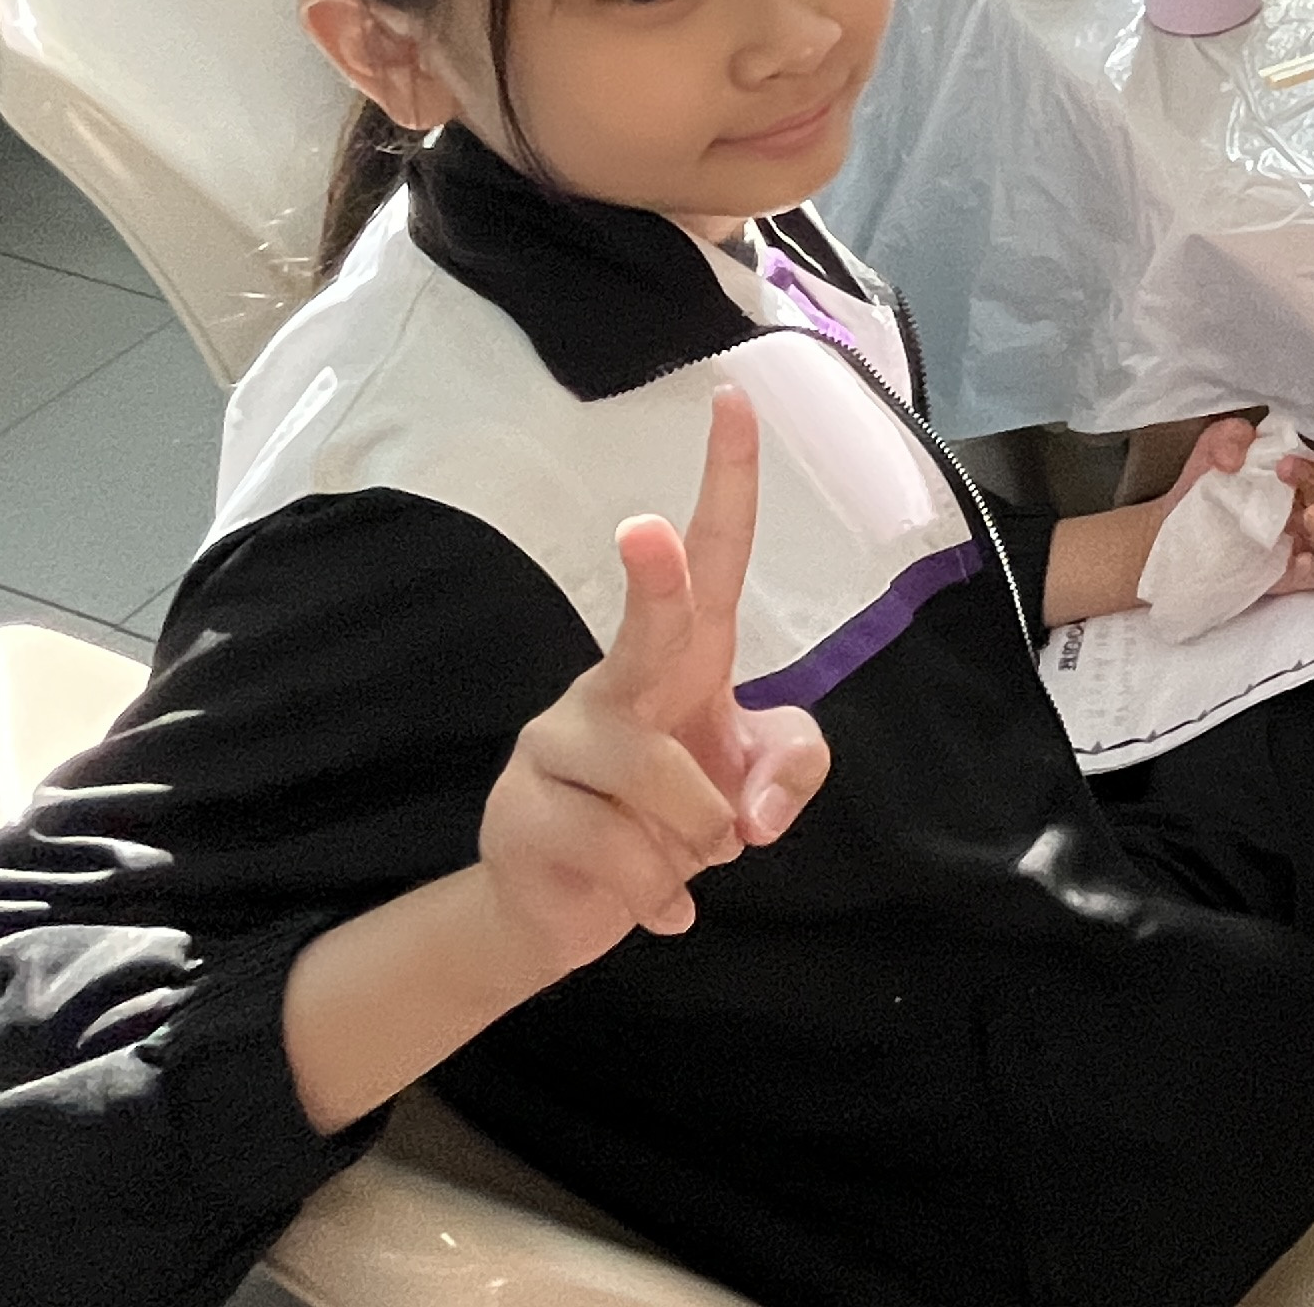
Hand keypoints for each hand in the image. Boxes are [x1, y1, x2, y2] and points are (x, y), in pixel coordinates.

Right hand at [473, 386, 828, 986]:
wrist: (572, 914)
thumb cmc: (670, 822)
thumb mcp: (754, 788)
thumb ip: (791, 769)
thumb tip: (758, 809)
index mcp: (680, 658)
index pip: (713, 554)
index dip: (727, 480)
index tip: (737, 399)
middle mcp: (612, 682)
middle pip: (648, 625)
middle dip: (658, 582)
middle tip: (647, 531)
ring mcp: (557, 742)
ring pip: (662, 785)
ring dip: (694, 840)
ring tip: (682, 857)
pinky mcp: (522, 810)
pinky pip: (624, 857)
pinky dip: (658, 894)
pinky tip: (649, 903)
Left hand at [1162, 415, 1313, 596]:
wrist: (1174, 536)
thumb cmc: (1203, 491)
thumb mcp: (1210, 453)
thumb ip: (1227, 438)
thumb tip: (1237, 455)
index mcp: (1292, 479)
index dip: (1307, 464)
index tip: (1283, 463)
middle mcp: (1301, 508)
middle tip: (1290, 482)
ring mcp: (1298, 543)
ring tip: (1308, 517)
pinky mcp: (1288, 576)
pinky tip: (1301, 560)